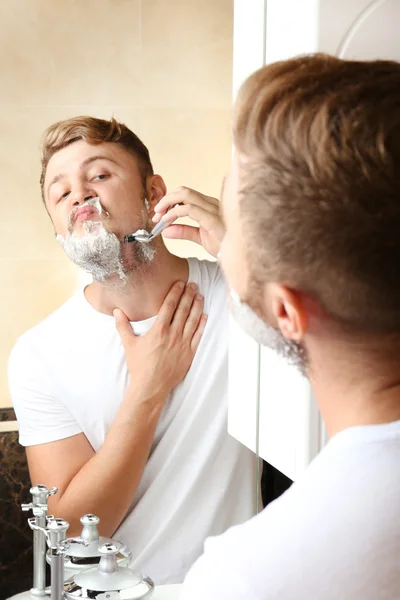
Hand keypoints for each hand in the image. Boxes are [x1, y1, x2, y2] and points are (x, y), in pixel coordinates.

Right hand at [114, 281, 206, 400]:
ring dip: (197, 307)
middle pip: (183, 310)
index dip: (175, 293)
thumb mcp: (129, 344)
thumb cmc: (139, 366)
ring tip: (200, 296)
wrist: (150, 386)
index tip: (180, 283)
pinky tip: (204, 316)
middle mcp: (173, 334)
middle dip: (188, 295)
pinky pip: (198, 336)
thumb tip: (116, 311)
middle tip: (193, 285)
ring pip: (192, 321)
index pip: (169, 306)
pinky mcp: (189, 353)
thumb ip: (123, 326)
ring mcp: (183, 344)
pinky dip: (202, 325)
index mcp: (159, 330)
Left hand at [152, 187, 223, 257]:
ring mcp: (213, 210)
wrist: (237, 257)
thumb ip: (183, 231)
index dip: (169, 200)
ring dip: (167, 204)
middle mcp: (212, 204)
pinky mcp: (212, 219)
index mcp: (210, 206)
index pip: (187, 194)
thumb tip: (166, 230)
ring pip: (185, 195)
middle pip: (184, 190)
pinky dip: (174, 213)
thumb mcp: (200, 238)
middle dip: (166, 199)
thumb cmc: (224, 246)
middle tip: (156, 213)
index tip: (158, 214)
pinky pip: (189, 210)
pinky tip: (167, 222)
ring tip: (159, 217)